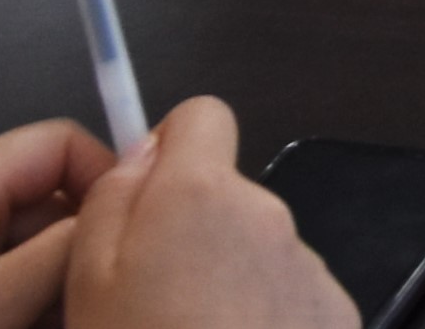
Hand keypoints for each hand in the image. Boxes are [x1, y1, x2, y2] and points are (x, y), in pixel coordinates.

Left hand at [0, 118, 105, 328]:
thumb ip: (56, 252)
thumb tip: (116, 216)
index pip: (57, 145)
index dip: (103, 176)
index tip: (132, 229)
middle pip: (53, 207)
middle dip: (83, 252)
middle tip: (98, 297)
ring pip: (40, 260)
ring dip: (62, 293)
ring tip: (69, 321)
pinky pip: (15, 298)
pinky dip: (37, 317)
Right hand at [61, 97, 349, 328]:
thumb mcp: (88, 282)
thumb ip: (112, 199)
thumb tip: (143, 154)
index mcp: (202, 194)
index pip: (201, 117)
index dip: (167, 152)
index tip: (143, 201)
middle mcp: (268, 214)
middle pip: (226, 193)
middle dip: (192, 231)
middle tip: (151, 300)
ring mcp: (309, 268)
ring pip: (256, 250)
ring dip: (226, 281)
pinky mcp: (335, 315)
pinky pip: (287, 296)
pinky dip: (261, 320)